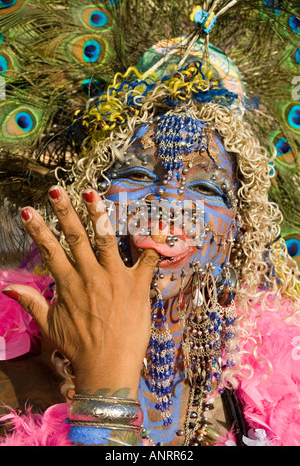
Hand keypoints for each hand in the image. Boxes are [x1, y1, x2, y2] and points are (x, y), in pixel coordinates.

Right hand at [2, 186, 158, 397]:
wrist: (109, 367)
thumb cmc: (79, 347)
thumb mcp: (51, 324)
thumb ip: (32, 302)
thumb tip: (7, 288)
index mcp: (69, 284)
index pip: (50, 250)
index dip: (38, 229)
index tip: (28, 210)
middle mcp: (90, 276)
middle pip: (75, 237)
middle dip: (64, 211)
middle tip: (56, 190)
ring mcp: (115, 278)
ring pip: (106, 240)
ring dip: (98, 215)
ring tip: (91, 194)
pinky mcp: (137, 285)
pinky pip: (146, 260)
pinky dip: (150, 244)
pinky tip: (152, 225)